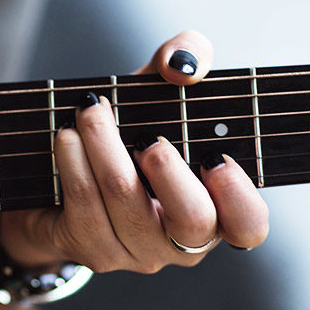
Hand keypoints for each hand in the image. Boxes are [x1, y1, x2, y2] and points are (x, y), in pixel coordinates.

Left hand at [0, 30, 268, 272]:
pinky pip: (86, 205)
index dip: (239, 197)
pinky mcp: (94, 250)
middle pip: (192, 221)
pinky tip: (68, 135)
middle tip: (148, 138)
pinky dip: (75, 161)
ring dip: (105, 146)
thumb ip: (186, 57)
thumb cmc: (129, 132)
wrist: (60, 176)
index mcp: (216, 208)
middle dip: (169, 172)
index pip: (248, 225)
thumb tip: (183, 64)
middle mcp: (183, 241)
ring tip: (90, 111)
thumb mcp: (161, 90)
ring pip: (127, 204)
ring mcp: (138, 252)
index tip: (215, 159)